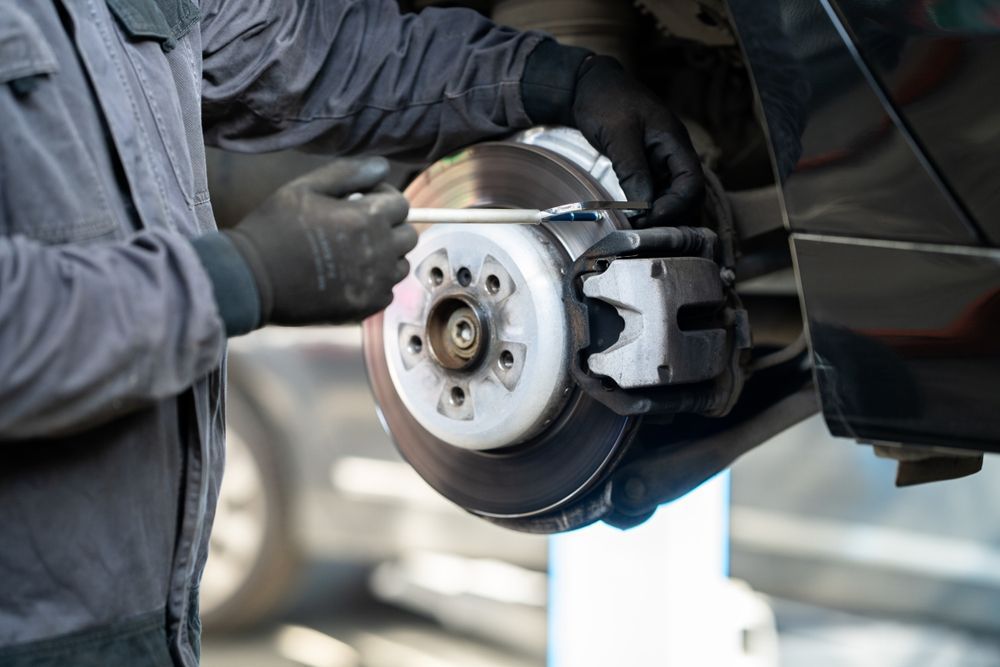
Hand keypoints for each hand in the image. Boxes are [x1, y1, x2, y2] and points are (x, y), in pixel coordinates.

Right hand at [225, 157, 415, 326]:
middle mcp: (380, 252)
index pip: (400, 204)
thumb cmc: (275, 227)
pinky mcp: (366, 307)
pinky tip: (347, 276)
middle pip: (407, 235)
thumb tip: (383, 166)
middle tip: (356, 227)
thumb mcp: (306, 188)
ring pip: (400, 265)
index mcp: (368, 219)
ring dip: (384, 256)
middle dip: (388, 227)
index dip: (381, 199)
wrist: (252, 279)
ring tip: (352, 252)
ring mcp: (375, 283)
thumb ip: (348, 173)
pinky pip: (386, 291)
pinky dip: (374, 283)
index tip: (360, 201)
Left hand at [521, 42, 703, 227]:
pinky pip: (657, 195)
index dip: (675, 206)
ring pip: (673, 199)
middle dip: (670, 216)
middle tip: (641, 230)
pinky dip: (649, 210)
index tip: (649, 219)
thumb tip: (644, 207)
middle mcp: (673, 155)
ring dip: (660, 217)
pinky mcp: (647, 169)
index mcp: (674, 142)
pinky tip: (634, 220)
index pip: (692, 183)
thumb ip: (633, 169)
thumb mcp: (619, 134)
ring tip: (637, 229)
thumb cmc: (606, 101)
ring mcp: (661, 163)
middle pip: (688, 196)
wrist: (589, 87)